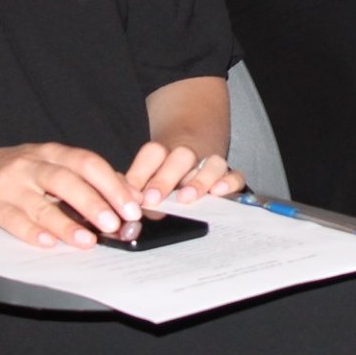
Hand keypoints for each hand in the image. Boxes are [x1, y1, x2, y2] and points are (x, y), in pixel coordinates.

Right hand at [0, 143, 141, 248]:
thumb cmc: (15, 172)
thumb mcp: (49, 165)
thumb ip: (84, 178)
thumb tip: (126, 196)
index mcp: (52, 152)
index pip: (88, 163)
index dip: (113, 184)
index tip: (133, 206)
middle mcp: (32, 164)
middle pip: (68, 180)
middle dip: (95, 202)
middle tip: (115, 224)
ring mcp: (10, 184)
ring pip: (42, 203)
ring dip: (67, 224)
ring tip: (88, 240)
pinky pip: (13, 219)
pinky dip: (32, 232)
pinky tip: (49, 243)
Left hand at [124, 142, 243, 207]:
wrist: (194, 157)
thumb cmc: (164, 176)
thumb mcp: (145, 178)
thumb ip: (132, 188)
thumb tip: (120, 201)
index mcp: (164, 155)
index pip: (153, 154)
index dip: (142, 173)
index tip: (134, 195)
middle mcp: (189, 157)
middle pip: (181, 157)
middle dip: (166, 178)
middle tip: (153, 199)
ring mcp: (210, 165)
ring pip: (211, 163)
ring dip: (199, 180)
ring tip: (187, 198)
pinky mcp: (229, 177)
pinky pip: (235, 175)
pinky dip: (229, 181)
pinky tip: (219, 192)